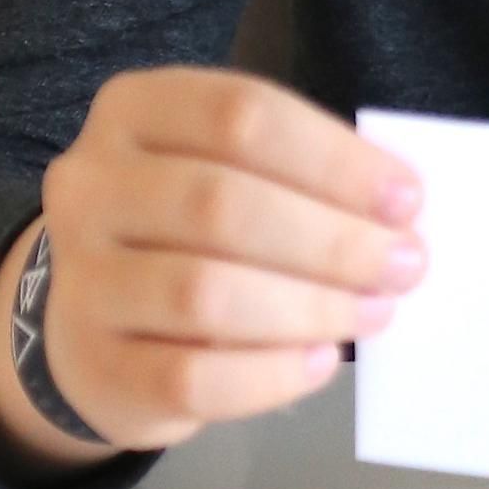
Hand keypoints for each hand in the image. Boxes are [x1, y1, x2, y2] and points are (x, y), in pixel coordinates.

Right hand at [0, 69, 424, 468]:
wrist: (95, 327)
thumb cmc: (185, 233)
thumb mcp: (228, 174)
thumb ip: (298, 178)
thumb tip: (397, 213)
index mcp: (132, 110)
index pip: (240, 114)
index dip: (334, 158)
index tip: (406, 199)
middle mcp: (89, 186)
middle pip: (222, 204)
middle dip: (333, 239)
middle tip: (405, 265)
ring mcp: (82, 281)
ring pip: (204, 294)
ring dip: (310, 306)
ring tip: (374, 312)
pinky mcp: (97, 367)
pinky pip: (192, 378)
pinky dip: (270, 374)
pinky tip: (319, 361)